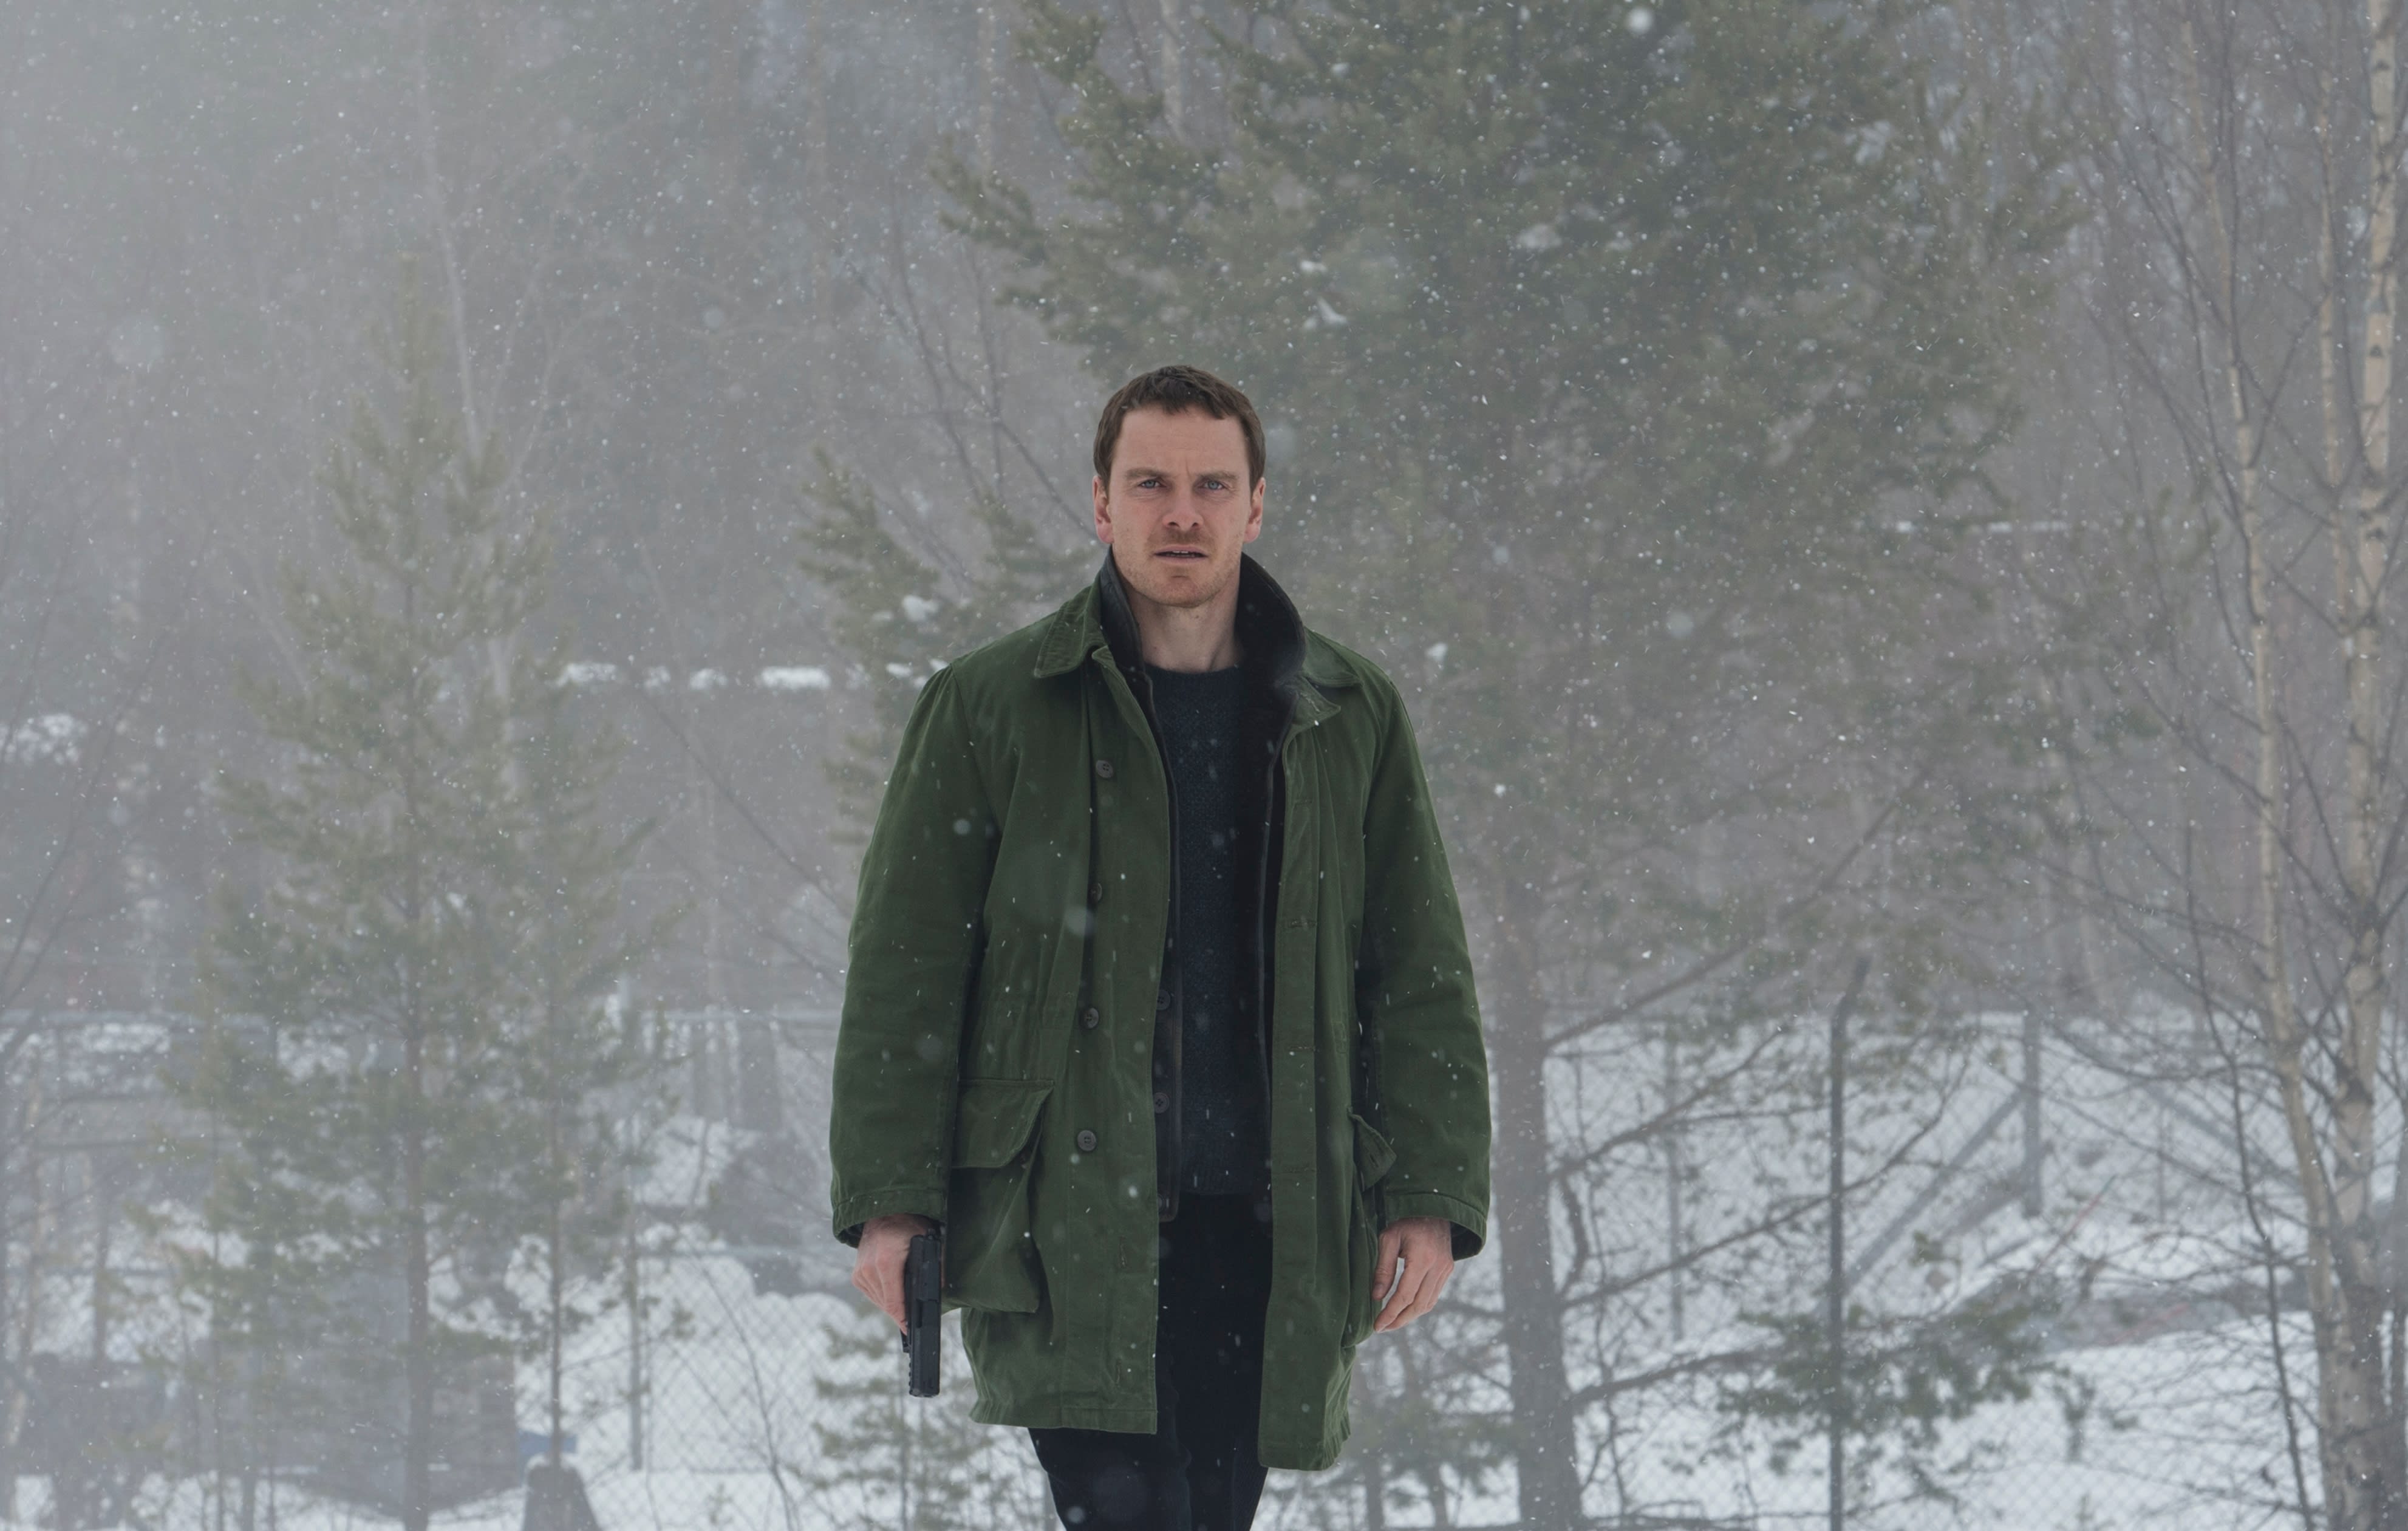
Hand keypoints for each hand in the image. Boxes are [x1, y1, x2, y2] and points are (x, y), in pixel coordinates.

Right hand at [852, 1213, 934, 1330]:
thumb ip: (935, 1266)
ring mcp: (860, 1273)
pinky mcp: (857, 1274)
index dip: (903, 1320)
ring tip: (906, 1305)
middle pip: (887, 1305)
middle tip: (914, 1320)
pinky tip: (895, 1292)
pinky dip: (884, 1296)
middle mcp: (869, 1270)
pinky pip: (872, 1294)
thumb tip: (940, 1290)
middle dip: (901, 1313)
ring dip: (892, 1304)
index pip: (894, 1302)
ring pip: (879, 1301)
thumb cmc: (908, 1225)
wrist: (883, 1210)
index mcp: (886, 1263)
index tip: (910, 1331)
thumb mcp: (927, 1242)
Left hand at [1370, 1215, 1454, 1333]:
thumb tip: (1377, 1297)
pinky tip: (1406, 1309)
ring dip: (1409, 1316)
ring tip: (1392, 1322)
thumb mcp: (1389, 1239)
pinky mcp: (1447, 1270)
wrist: (1434, 1208)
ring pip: (1428, 1304)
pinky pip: (1433, 1296)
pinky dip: (1419, 1306)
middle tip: (1382, 1328)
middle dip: (1399, 1320)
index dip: (1390, 1313)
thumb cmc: (1407, 1221)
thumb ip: (1383, 1269)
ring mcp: (1445, 1270)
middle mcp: (1437, 1267)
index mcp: (1422, 1258)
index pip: (1405, 1295)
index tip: (1377, 1325)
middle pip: (1418, 1305)